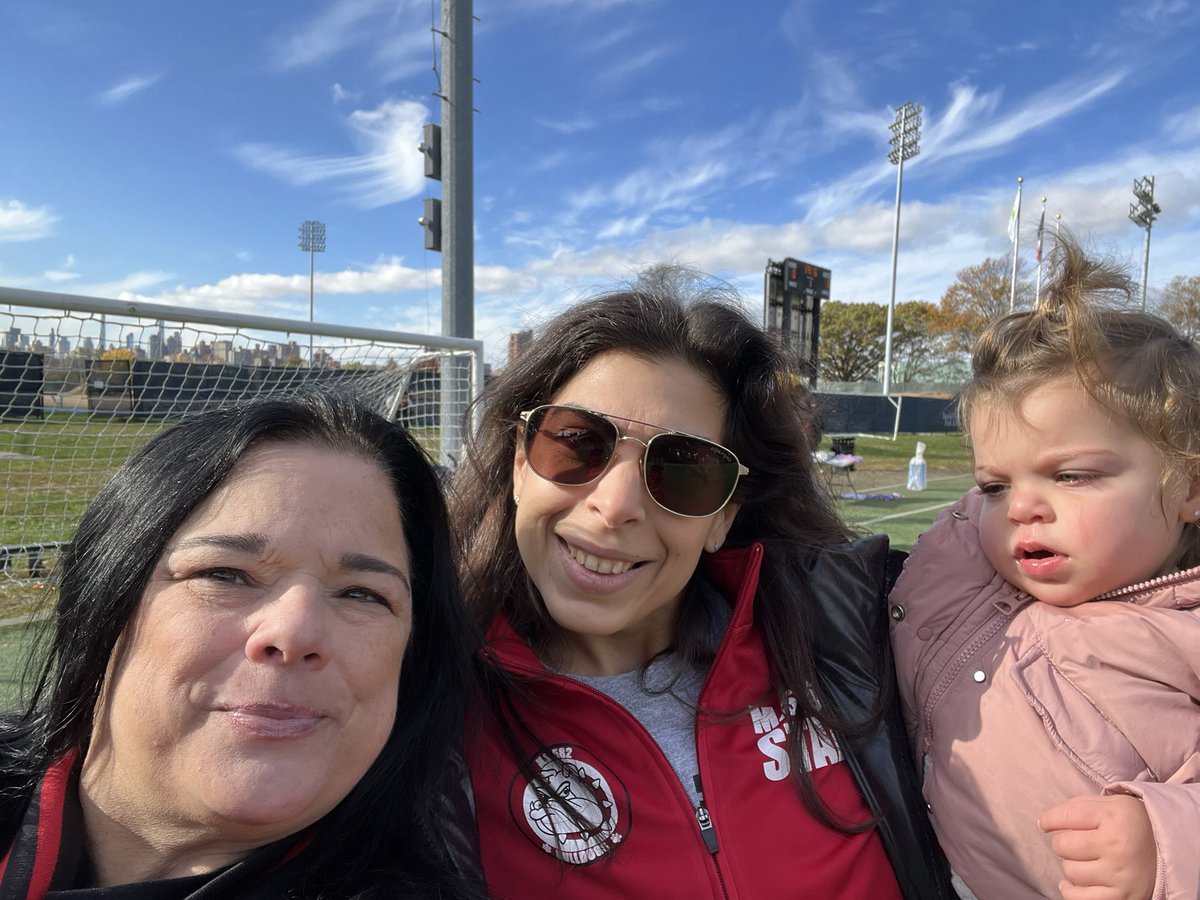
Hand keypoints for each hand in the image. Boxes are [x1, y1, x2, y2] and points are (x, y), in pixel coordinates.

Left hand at [1038, 794, 1156, 899]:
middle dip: (1064, 842)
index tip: (1046, 823)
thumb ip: (1079, 806)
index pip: (1064, 816)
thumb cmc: (1134, 825)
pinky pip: (1080, 898)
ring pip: (1070, 871)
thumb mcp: (1113, 805)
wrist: (1171, 852)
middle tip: (1077, 842)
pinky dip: (1071, 890)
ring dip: (1071, 865)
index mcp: (1114, 818)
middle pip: (1063, 846)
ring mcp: (1119, 875)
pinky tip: (1074, 882)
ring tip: (1086, 860)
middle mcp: (1116, 847)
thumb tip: (1044, 821)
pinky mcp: (1121, 897)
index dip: (1049, 820)